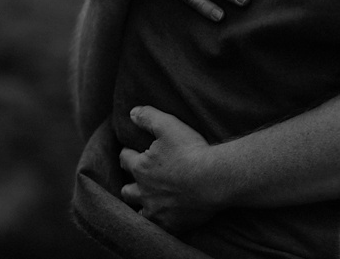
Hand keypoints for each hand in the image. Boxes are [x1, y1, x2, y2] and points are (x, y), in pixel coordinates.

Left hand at [119, 106, 220, 230]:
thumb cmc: (191, 151)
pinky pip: (160, 226)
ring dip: (142, 205)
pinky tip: (165, 217)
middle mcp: (144, 191)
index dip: (127, 153)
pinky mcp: (172, 224)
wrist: (213, 180)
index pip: (125, 158)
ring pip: (140, 212)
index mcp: (141, 167)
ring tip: (148, 201)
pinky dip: (161, 221)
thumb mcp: (168, 126)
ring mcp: (157, 210)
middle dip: (130, 184)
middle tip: (136, 180)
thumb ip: (148, 117)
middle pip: (127, 190)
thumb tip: (131, 112)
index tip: (130, 151)